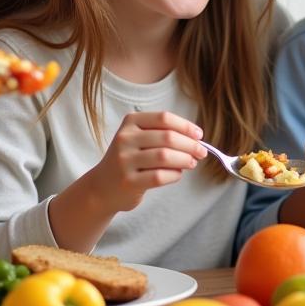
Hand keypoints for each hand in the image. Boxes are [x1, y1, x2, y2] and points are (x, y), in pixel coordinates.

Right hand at [84, 111, 205, 213]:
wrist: (102, 187)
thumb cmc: (130, 159)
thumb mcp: (139, 139)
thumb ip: (163, 135)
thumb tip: (196, 140)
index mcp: (130, 122)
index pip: (164, 118)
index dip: (185, 126)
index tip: (199, 135)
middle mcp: (125, 139)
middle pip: (167, 137)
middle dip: (190, 145)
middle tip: (202, 152)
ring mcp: (124, 161)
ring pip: (165, 156)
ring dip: (185, 159)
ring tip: (192, 163)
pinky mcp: (129, 182)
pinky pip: (159, 176)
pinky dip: (174, 174)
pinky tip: (178, 174)